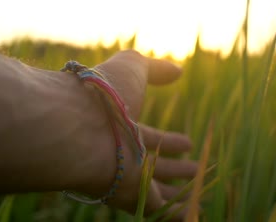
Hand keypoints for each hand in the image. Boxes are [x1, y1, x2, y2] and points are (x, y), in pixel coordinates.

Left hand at [73, 50, 197, 217]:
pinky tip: (194, 216)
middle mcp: (124, 154)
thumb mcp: (131, 68)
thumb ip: (154, 68)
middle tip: (195, 168)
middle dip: (175, 168)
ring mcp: (127, 177)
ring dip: (179, 191)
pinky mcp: (132, 196)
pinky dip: (178, 215)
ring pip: (157, 189)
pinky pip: (159, 209)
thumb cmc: (103, 93)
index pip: (150, 138)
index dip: (170, 141)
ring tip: (199, 192)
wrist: (76, 125)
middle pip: (154, 165)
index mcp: (122, 127)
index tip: (189, 143)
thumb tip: (177, 70)